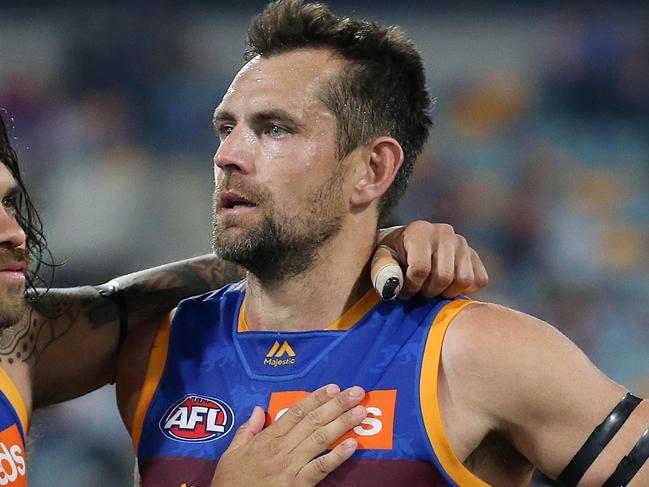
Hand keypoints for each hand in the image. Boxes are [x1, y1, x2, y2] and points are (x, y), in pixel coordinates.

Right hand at [211, 385, 366, 486]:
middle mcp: (282, 449)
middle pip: (313, 421)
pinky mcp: (298, 486)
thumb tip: (258, 409)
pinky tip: (353, 444)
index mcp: (268, 438)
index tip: (333, 387)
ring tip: (361, 411)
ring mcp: (291, 467)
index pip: (297, 412)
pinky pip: (321, 468)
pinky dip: (338, 455)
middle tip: (357, 392)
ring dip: (343, 423)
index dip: (316, 398)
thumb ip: (248, 429)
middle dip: (337, 404)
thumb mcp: (232, 452)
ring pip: (321, 439)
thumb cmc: (231, 481)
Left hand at [372, 222, 487, 299]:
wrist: (404, 247)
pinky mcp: (473, 254)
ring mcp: (461, 242)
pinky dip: (465, 290)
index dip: (411, 287)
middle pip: (444, 276)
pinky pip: (479, 280)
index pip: (420, 268)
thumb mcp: (379, 261)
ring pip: (464, 279)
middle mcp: (444, 232)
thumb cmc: (390, 256)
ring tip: (431, 289)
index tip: (403, 292)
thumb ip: (382, 272)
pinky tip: (448, 287)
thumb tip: (393, 287)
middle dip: (428, 291)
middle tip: (418, 292)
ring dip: (446, 292)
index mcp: (419, 230)